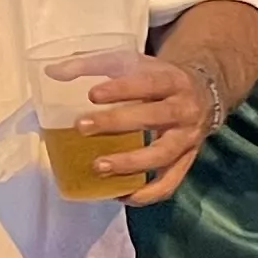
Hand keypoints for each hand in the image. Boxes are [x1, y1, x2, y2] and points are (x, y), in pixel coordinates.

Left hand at [52, 49, 209, 205]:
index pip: (149, 83)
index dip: (121, 89)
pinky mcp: (186, 161)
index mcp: (173, 80)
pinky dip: (147, 193)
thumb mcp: (133, 62)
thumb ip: (94, 64)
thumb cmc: (157, 78)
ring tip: (98, 167)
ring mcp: (187, 139)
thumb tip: (53, 72)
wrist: (204, 93)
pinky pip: (170, 183)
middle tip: (82, 127)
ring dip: (131, 164)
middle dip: (118, 123)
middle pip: (155, 117)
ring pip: (163, 155)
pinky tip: (120, 195)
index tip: (92, 95)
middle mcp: (185, 110)